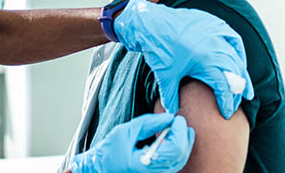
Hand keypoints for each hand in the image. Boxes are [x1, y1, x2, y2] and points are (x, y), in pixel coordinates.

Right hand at [69, 113, 194, 172]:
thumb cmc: (109, 150)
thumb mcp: (127, 131)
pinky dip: (178, 149)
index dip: (179, 132)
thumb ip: (149, 123)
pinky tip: (174, 137)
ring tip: (178, 127)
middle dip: (183, 135)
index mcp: (145, 164)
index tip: (177, 119)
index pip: (174, 150)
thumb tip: (169, 117)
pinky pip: (174, 163)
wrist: (101, 167)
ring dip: (183, 142)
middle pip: (180, 156)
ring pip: (180, 160)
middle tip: (179, 120)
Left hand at [114, 0, 254, 117]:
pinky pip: (233, 38)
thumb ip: (170, 98)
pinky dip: (238, 52)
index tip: (227, 114)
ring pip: (237, 57)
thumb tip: (172, 114)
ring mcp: (216, 32)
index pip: (224, 86)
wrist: (150, 22)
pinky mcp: (213, 23)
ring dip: (242, 74)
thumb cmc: (158, 49)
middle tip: (236, 104)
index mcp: (206, 60)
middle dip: (236, 92)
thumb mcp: (165, 77)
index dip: (227, 102)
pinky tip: (239, 61)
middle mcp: (216, 46)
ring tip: (246, 90)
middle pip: (234, 73)